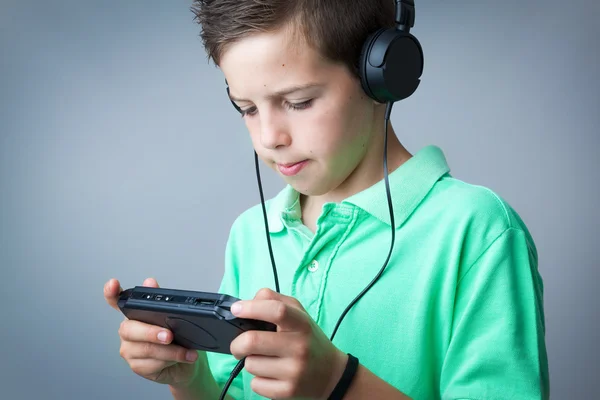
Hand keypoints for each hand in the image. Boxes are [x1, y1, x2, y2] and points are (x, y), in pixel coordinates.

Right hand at [103, 278, 199, 387]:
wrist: (181, 365)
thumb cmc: (174, 338)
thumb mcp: (171, 318)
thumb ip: (160, 300)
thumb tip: (150, 282)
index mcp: (133, 315)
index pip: (117, 301)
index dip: (112, 293)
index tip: (113, 284)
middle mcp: (127, 332)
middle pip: (131, 330)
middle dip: (151, 332)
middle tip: (169, 335)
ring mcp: (129, 350)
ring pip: (146, 350)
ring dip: (170, 351)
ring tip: (185, 351)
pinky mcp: (137, 366)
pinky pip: (152, 364)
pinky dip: (170, 361)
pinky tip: (181, 359)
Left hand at [229, 288, 347, 398]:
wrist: (332, 374)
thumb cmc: (308, 340)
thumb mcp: (298, 314)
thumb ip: (274, 301)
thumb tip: (244, 304)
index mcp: (301, 323)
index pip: (277, 310)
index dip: (252, 308)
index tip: (236, 309)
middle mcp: (299, 346)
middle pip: (252, 341)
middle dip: (237, 343)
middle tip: (239, 345)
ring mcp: (294, 371)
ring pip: (250, 365)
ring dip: (250, 362)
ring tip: (265, 360)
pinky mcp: (288, 391)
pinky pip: (256, 384)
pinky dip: (257, 379)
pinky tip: (271, 374)